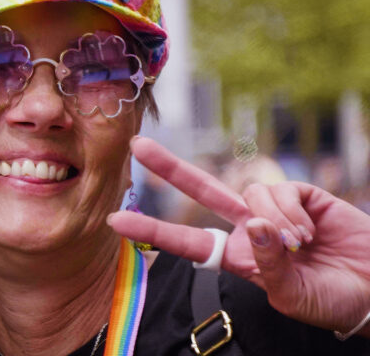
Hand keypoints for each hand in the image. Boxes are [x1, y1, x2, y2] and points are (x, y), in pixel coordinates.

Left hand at [108, 137, 369, 336]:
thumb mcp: (290, 295)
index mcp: (238, 258)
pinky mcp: (300, 195)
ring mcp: (272, 209)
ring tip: (301, 246)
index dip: (153, 231)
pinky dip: (293, 211)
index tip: (115, 220)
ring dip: (275, 220)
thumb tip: (254, 224)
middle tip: (136, 145)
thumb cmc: (329, 299)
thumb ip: (268, 265)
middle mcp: (248, 229)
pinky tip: (310, 230)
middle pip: (202, 191)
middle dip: (170, 167)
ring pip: (249, 193)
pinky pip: (280, 190)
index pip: (187, 242)